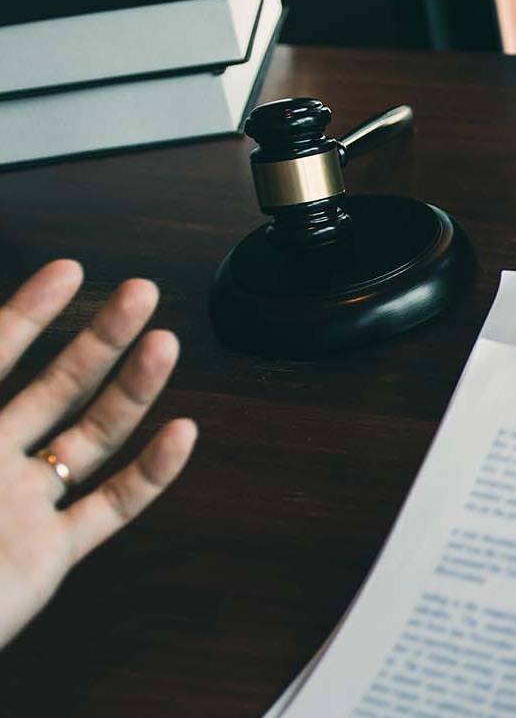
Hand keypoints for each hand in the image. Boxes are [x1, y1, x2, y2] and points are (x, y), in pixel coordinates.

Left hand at [0, 260, 196, 647]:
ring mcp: (23, 506)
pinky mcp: (48, 554)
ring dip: (134, 389)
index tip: (71, 271)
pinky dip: (152, 472)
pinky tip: (181, 435)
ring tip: (166, 344)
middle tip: (140, 293)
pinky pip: (112, 507)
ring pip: (93, 436)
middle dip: (101, 335)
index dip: (31, 311)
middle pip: (58, 385)